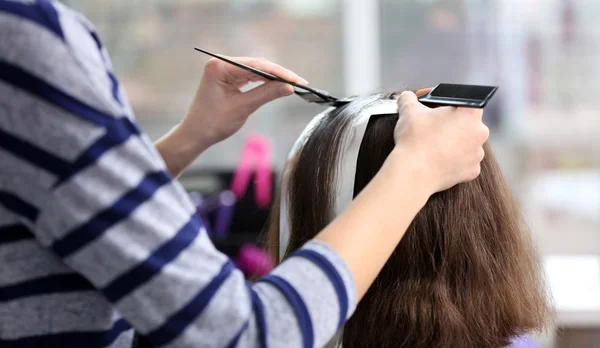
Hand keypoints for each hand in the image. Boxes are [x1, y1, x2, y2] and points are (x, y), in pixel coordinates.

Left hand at [180, 56, 307, 149]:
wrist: (196, 134)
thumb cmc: (213, 123)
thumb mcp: (243, 108)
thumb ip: (267, 94)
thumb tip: (290, 87)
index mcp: (220, 67)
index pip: (257, 66)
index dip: (280, 73)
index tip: (298, 81)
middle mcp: (221, 63)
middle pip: (258, 65)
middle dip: (279, 75)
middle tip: (300, 83)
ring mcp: (224, 69)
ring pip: (256, 70)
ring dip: (274, 78)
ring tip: (294, 85)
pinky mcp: (228, 77)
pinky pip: (251, 76)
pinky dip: (265, 82)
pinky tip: (279, 86)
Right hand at [392, 91, 488, 193]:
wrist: (413, 172)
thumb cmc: (416, 141)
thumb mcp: (408, 111)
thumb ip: (409, 99)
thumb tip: (407, 98)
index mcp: (470, 113)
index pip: (460, 100)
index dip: (441, 101)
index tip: (429, 106)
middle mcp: (479, 133)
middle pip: (464, 122)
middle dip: (447, 122)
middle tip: (430, 126)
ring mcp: (477, 154)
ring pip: (465, 143)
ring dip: (451, 141)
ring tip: (432, 144)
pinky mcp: (471, 171)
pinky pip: (463, 162)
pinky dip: (453, 160)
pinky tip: (438, 159)